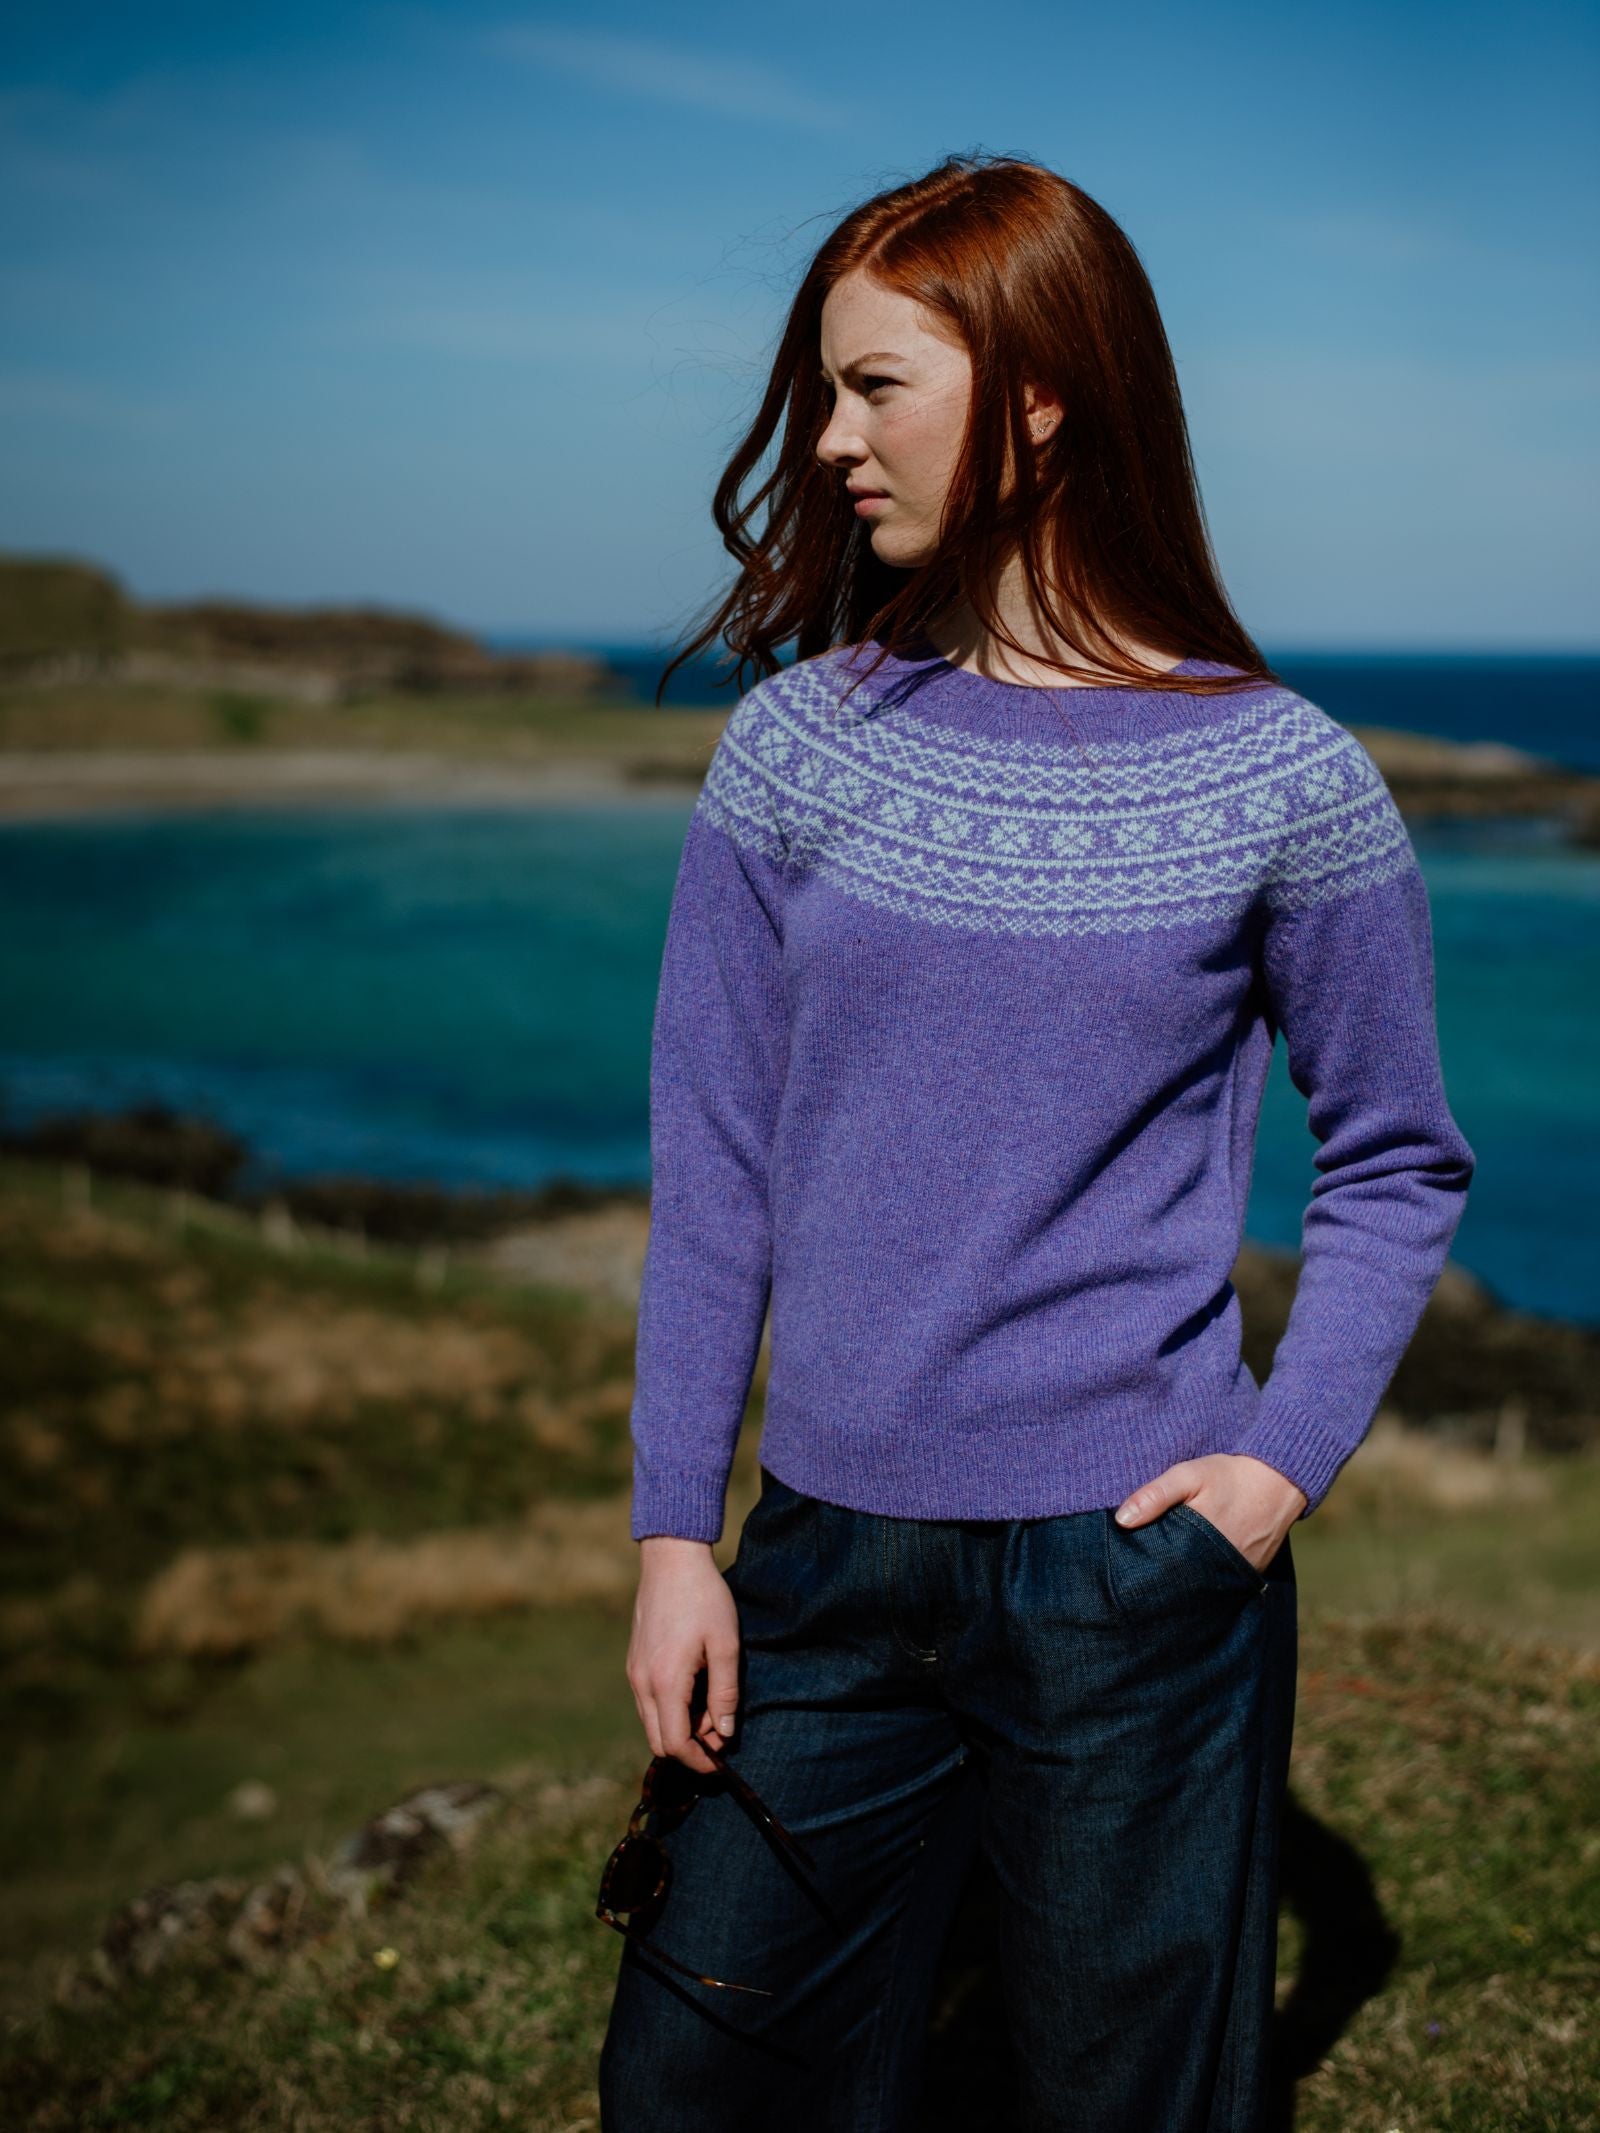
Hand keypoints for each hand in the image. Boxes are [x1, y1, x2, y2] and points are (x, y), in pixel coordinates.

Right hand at [627, 1536, 742, 1773]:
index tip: (722, 1760)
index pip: (674, 1744)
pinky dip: (669, 1709)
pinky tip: (694, 1687)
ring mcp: (634, 1672)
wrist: (671, 1560)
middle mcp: (642, 1682)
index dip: (699, 1760)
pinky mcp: (634, 1662)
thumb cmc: (704, 1598)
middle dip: (689, 1747)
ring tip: (711, 1704)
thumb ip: (725, 1693)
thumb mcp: (726, 1644)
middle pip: (658, 1741)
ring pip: (652, 1723)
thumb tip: (725, 1733)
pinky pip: (648, 1703)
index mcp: (665, 1681)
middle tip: (720, 1730)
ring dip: (679, 1727)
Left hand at [1113, 1454, 1307, 1573]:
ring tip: (1164, 1576)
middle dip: (1162, 1579)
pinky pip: (1224, 1582)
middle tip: (1140, 1578)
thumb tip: (1122, 1520)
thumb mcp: (1189, 1475)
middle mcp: (1223, 1565)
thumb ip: (1155, 1495)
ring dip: (1185, 1580)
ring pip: (1203, 1585)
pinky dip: (1207, 1577)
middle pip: (1182, 1583)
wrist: (1281, 1478)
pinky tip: (1192, 1570)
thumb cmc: (1230, 1475)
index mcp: (1202, 1543)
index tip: (1127, 1569)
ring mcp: (1240, 1573)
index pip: (1164, 1570)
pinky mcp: (1252, 1573)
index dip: (1145, 1571)